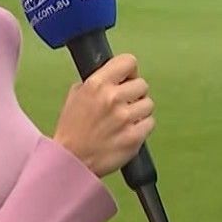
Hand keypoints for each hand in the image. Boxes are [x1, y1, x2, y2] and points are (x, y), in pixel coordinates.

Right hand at [52, 54, 154, 177]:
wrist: (71, 160)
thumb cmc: (72, 130)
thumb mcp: (76, 96)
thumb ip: (96, 82)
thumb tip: (113, 75)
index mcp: (97, 85)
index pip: (128, 61)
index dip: (129, 71)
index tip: (126, 79)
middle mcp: (112, 98)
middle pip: (142, 84)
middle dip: (134, 94)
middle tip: (124, 104)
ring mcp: (124, 118)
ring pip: (148, 104)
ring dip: (140, 111)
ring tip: (125, 119)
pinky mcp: (134, 136)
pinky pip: (150, 123)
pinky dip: (142, 127)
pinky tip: (129, 131)